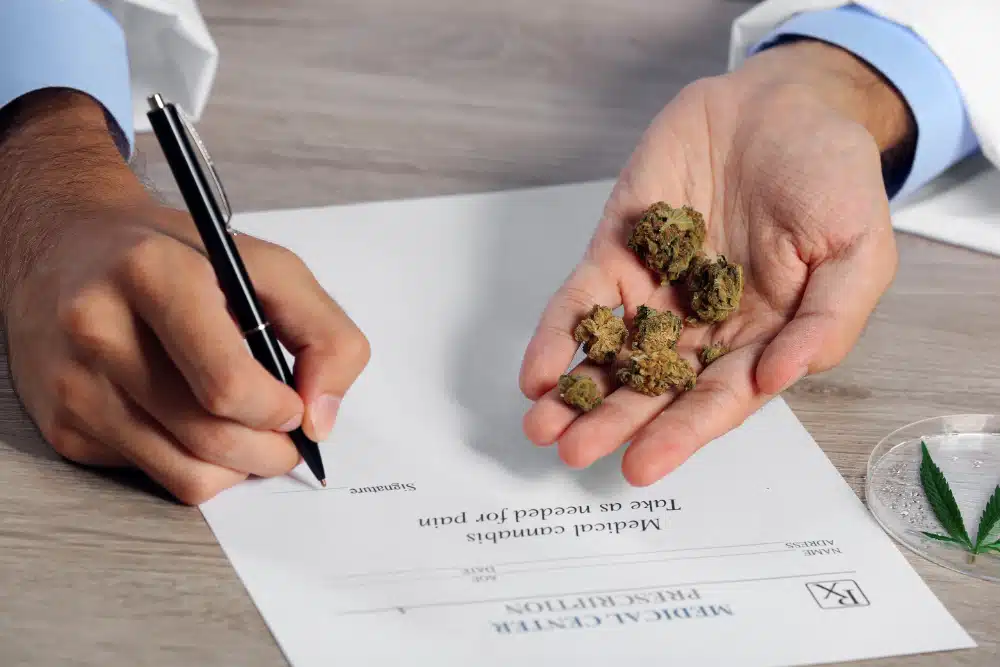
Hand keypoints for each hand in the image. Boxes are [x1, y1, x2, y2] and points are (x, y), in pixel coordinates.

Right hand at [1, 91, 369, 503]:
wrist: (68, 246)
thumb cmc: (179, 258)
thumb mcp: (269, 267)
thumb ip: (323, 334)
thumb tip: (321, 418)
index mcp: (154, 274)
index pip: (228, 385)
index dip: (280, 410)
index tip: (296, 404)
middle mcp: (98, 328)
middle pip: (211, 437)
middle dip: (271, 450)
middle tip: (288, 434)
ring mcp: (73, 383)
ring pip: (185, 475)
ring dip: (239, 468)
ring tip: (251, 431)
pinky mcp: (62, 425)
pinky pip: (153, 477)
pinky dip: (193, 464)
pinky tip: (194, 421)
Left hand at [520, 40, 908, 484]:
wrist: (783, 104)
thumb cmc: (830, 177)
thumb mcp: (858, 249)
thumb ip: (827, 320)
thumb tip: (780, 379)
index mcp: (761, 338)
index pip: (715, 398)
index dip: (680, 433)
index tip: (641, 465)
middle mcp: (702, 324)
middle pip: (652, 387)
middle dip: (612, 421)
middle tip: (574, 452)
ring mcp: (656, 289)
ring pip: (610, 352)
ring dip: (575, 390)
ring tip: (541, 426)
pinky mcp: (619, 250)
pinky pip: (583, 299)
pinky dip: (558, 333)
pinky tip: (537, 368)